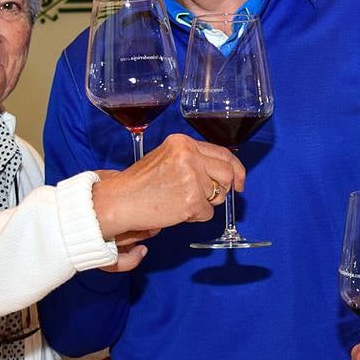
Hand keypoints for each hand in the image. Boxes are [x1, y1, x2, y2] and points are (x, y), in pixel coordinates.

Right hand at [91, 133, 243, 244]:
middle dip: (221, 189)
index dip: (235, 169)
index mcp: (183, 143)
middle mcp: (189, 156)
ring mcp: (191, 178)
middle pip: (227, 174)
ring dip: (204, 204)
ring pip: (218, 195)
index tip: (240, 182)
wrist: (119, 201)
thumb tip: (222, 172)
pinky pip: (207, 213)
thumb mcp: (166, 159)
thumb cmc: (139, 184)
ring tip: (180, 201)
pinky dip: (194, 217)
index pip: (223, 153)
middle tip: (206, 198)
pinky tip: (176, 211)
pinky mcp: (191, 200)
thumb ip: (193, 160)